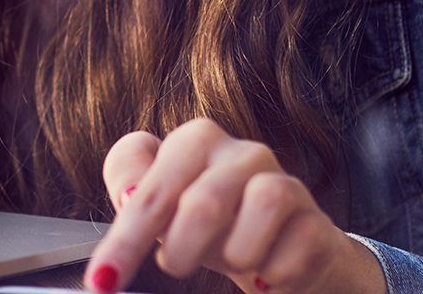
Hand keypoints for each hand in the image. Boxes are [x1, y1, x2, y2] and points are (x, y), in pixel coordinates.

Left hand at [82, 118, 383, 293]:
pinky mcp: (316, 221)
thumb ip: (138, 198)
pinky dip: (275, 273)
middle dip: (182, 250)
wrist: (289, 253)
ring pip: (263, 205)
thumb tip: (127, 198)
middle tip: (176, 269)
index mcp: (192, 142)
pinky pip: (296, 248)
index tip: (105, 280)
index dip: (124, 235)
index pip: (144, 171)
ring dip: (238, 253)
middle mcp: (239, 152)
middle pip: (203, 200)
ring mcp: (283, 182)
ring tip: (234, 262)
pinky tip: (267, 274)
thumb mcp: (167, 215)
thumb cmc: (216, 229)